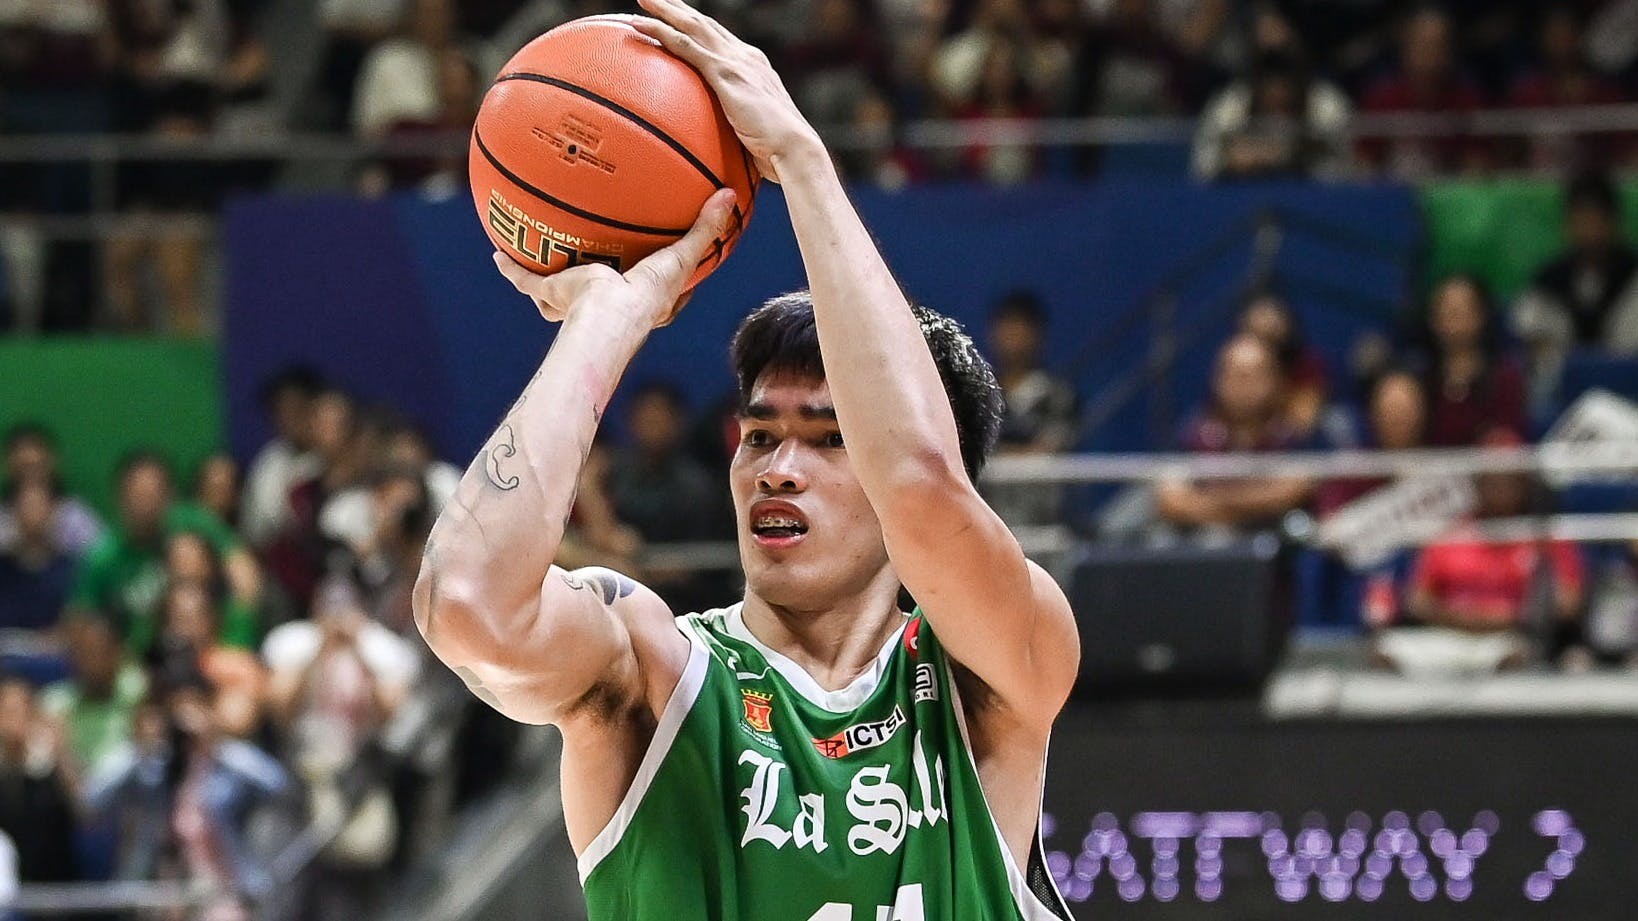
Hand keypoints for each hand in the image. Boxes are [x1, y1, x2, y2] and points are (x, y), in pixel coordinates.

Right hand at [494, 188, 736, 326]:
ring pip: (558, 289)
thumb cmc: (647, 295)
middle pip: (601, 288)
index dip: (660, 278)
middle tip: (601, 259)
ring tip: (540, 253)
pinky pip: (525, 280)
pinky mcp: (551, 296)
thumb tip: (729, 196)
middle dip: (599, 275)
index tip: (662, 262)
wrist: (607, 315)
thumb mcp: (681, 257)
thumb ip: (705, 228)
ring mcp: (576, 302)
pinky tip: (498, 252)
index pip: (655, 293)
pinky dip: (511, 267)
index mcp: (642, 302)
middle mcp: (606, 303)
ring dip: (549, 277)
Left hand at [629, 0, 822, 182]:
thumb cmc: (779, 151)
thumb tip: (724, 148)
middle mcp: (745, 56)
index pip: (720, 38)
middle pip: (705, 24)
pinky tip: (638, 25)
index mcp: (754, 66)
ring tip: (643, 0)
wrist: (795, 148)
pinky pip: (686, 46)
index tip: (681, 17)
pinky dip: (661, 32)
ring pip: (693, 26)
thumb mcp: (755, 131)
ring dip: (666, 9)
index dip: (698, 25)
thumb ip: (739, 126)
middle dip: (679, 8)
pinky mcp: (725, 72)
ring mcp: (735, 61)